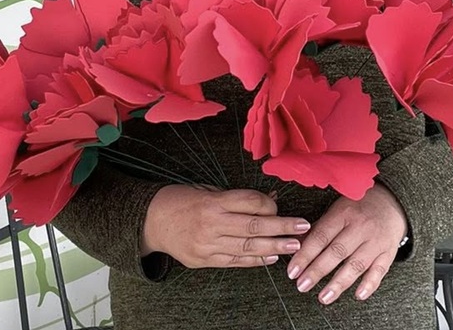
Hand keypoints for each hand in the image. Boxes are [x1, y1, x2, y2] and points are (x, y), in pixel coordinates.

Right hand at [141, 185, 311, 268]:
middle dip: (282, 227)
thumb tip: (270, 200)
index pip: (249, 202)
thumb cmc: (180, 200)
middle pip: (254, 225)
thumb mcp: (206, 190)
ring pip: (247, 247)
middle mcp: (211, 224)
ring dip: (274, 246)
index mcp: (212, 202)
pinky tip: (271, 258)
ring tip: (294, 246)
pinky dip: (255, 261)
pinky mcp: (204, 260)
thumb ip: (236, 197)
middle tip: (303, 227)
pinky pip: (235, 262)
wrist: (150, 221)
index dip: (269, 204)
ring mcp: (208, 245)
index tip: (281, 205)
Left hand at [287, 184, 407, 304]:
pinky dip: (369, 284)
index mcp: (343, 213)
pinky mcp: (389, 252)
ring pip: (356, 265)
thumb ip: (318, 229)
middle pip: (336, 252)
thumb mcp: (337, 210)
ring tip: (323, 297)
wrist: (391, 202)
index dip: (305, 255)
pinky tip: (358, 295)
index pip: (321, 236)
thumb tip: (295, 246)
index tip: (292, 271)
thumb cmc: (357, 208)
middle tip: (302, 286)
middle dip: (317, 271)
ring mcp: (376, 241)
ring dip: (338, 283)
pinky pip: (379, 271)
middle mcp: (360, 227)